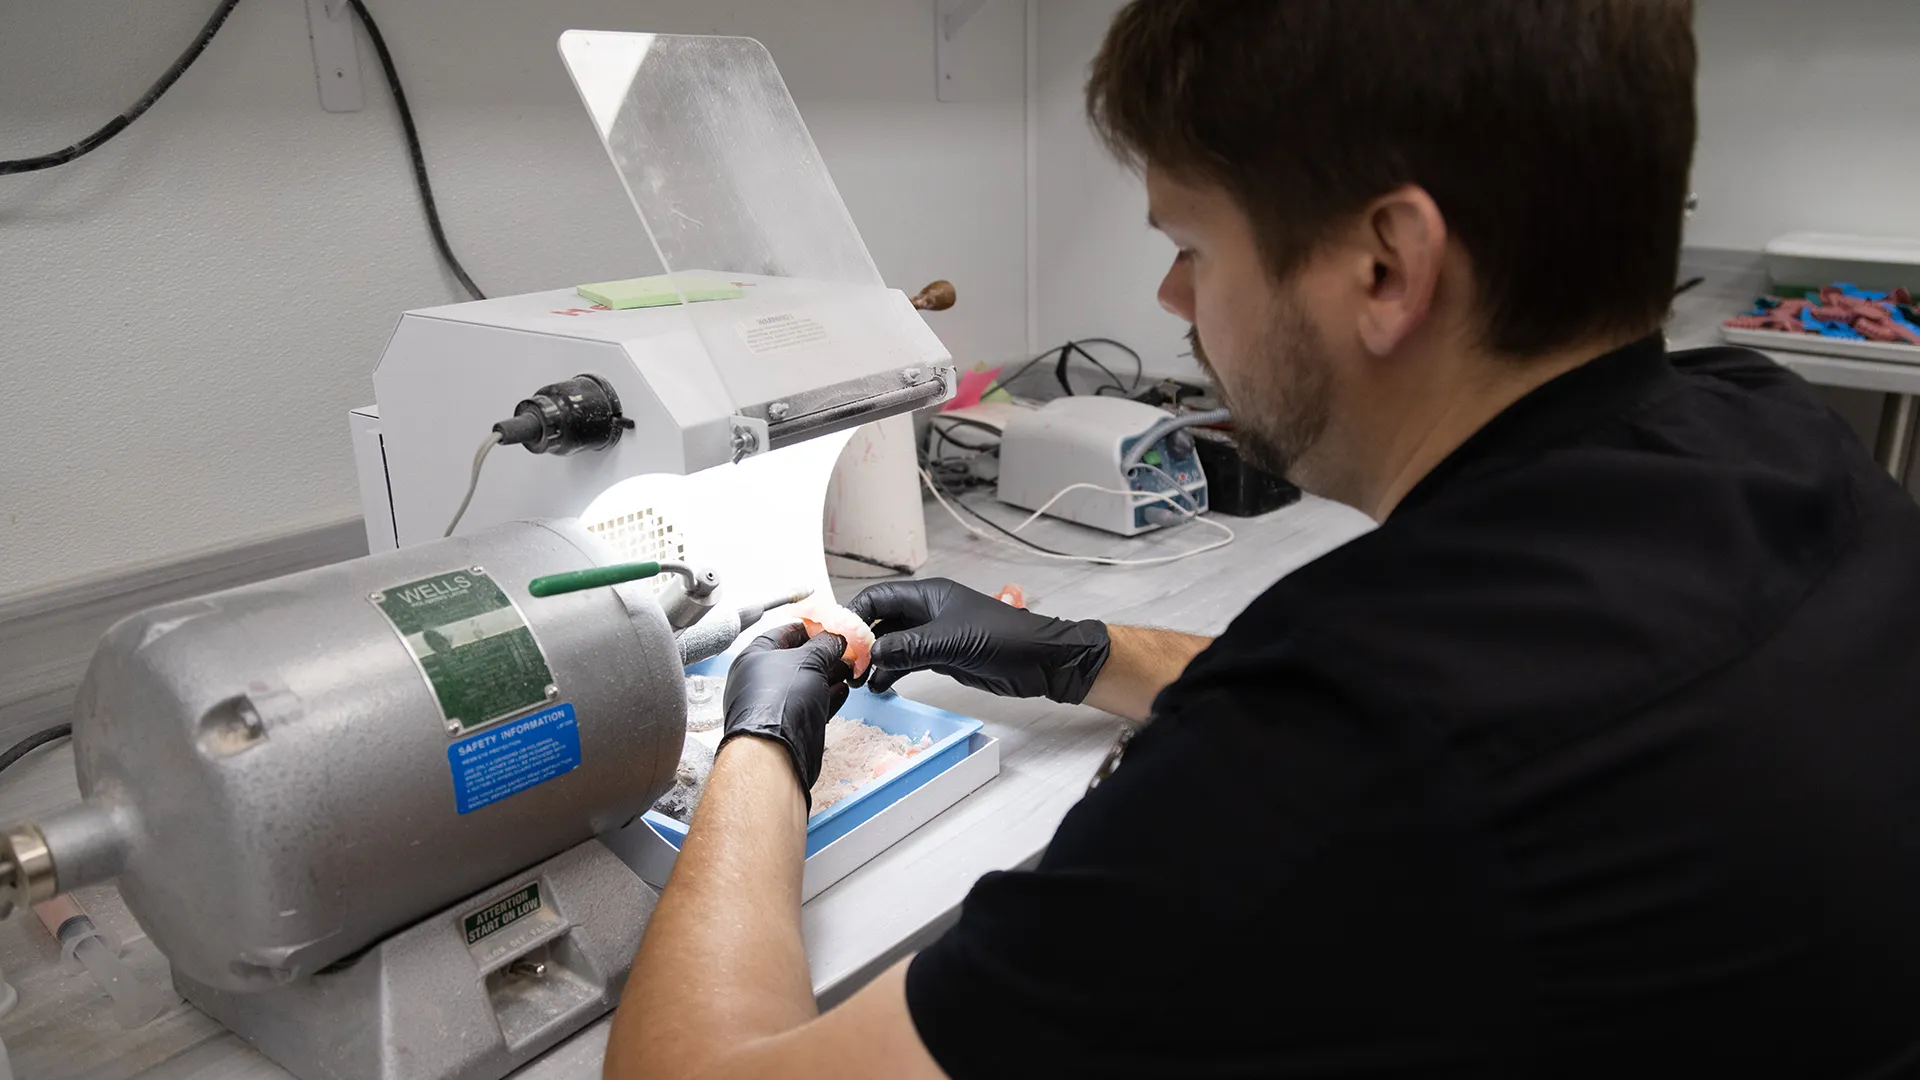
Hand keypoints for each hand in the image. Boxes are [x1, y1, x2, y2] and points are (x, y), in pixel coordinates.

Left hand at [720, 624, 851, 807]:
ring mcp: (777, 703)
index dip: (810, 627)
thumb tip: (835, 637)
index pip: (784, 632)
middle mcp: (762, 680)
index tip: (831, 626)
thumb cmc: (779, 705)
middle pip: (798, 657)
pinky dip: (829, 695)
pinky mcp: (791, 724)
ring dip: (831, 673)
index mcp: (755, 657)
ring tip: (851, 666)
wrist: (776, 754)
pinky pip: (813, 702)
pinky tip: (843, 689)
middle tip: (847, 647)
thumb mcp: (808, 661)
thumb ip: (825, 645)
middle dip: (825, 652)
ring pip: (808, 681)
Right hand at [847, 579, 1110, 701]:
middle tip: (845, 666)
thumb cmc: (1004, 639)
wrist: (1040, 660)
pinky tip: (881, 685)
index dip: (856, 615)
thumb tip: (871, 654)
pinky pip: (907, 660)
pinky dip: (891, 671)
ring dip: (875, 660)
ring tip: (859, 681)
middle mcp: (926, 612)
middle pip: (881, 621)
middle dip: (862, 641)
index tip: (841, 640)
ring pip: (892, 644)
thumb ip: (909, 647)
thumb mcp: (951, 642)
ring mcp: (933, 634)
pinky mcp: (942, 655)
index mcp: (928, 595)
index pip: (879, 597)